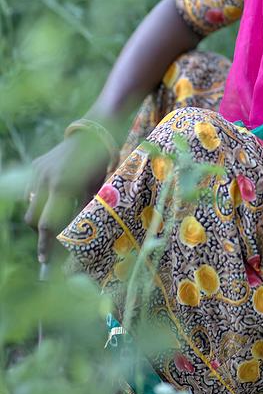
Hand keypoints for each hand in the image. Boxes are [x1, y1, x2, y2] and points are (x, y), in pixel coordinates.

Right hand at [24, 133, 110, 262]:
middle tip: (52, 240)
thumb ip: (83, 211)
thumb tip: (76, 235)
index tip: (45, 261)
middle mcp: (45, 179)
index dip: (46, 244)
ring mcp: (38, 171)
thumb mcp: (96, 189)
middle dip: (41, 232)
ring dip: (40, 215)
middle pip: (33, 218)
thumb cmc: (100, 163)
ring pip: (30, 205)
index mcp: (63, 186)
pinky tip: (53, 199)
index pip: (47, 223)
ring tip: (56, 217)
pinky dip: (40, 200)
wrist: (93, 133)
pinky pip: (32, 190)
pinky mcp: (36, 165)